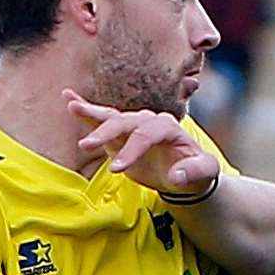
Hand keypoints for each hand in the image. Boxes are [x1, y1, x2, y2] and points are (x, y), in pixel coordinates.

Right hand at [65, 90, 219, 196]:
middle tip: (86, 146)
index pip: (146, 135)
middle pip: (125, 122)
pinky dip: (87, 110)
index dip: (131, 151)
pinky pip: (103, 119)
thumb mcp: (205, 173)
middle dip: (105, 132)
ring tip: (71, 106)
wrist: (186, 174)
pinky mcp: (121, 135)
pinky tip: (69, 99)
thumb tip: (176, 175)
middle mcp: (149, 121)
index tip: (117, 169)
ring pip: (112, 118)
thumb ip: (195, 171)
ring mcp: (134, 126)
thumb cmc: (196, 172)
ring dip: (91, 114)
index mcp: (168, 128)